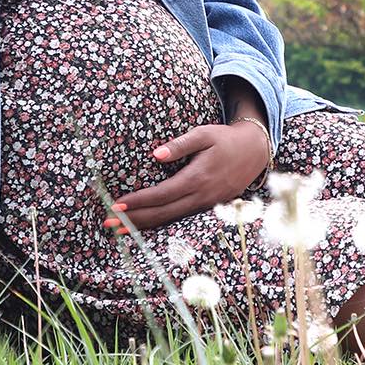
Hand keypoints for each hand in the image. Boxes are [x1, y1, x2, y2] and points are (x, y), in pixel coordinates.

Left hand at [105, 121, 269, 233]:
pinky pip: (180, 219)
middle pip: (163, 213)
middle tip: (109, 224)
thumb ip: (180, 144)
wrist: (255, 152)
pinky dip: (161, 224)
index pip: (162, 194)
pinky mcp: (208, 208)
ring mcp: (206, 205)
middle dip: (134, 220)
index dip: (139, 201)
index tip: (117, 204)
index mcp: (198, 178)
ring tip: (120, 230)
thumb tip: (155, 155)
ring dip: (145, 226)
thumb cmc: (225, 139)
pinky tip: (146, 226)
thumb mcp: (204, 134)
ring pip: (171, 220)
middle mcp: (201, 196)